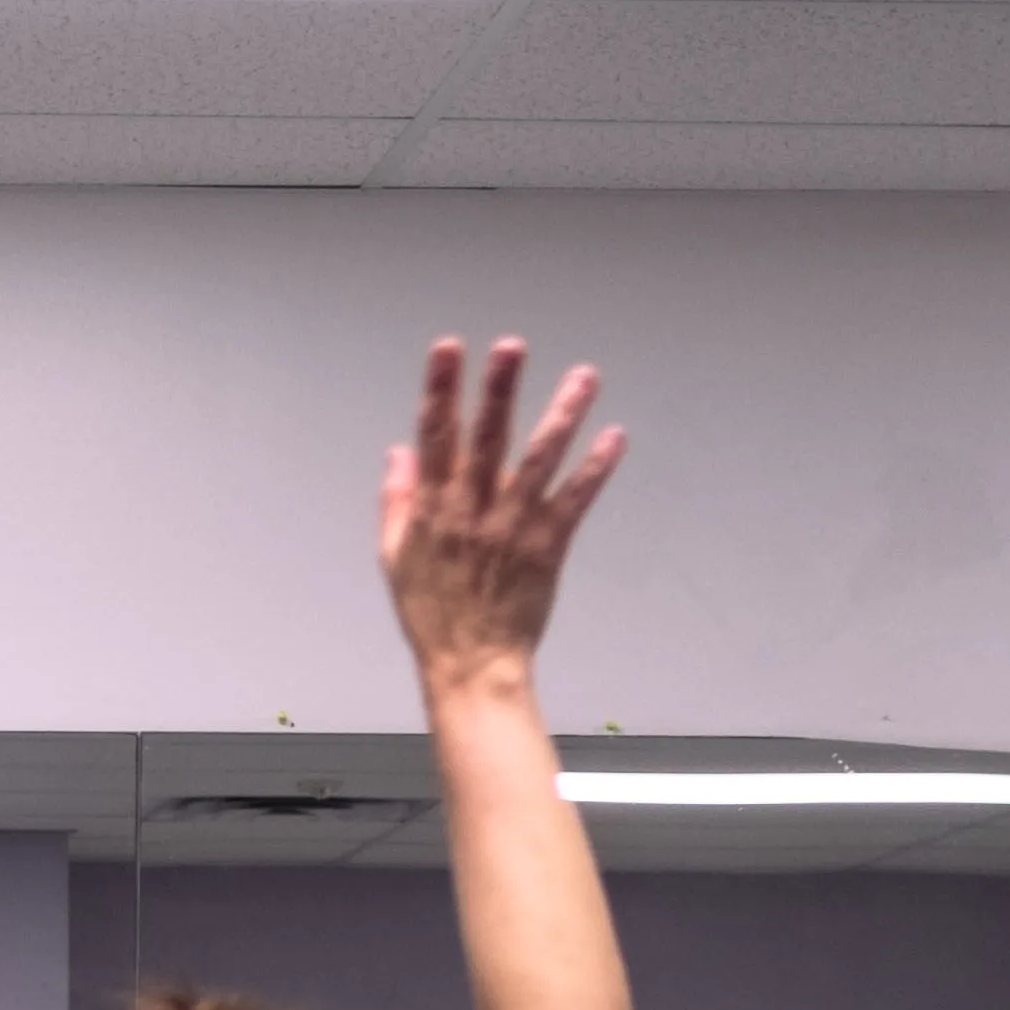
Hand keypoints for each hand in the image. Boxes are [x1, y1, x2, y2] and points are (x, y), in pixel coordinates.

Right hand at [370, 336, 620, 683]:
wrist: (470, 662)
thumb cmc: (432, 612)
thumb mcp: (395, 555)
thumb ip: (397, 499)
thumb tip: (400, 451)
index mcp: (435, 508)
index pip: (435, 436)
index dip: (440, 389)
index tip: (447, 349)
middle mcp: (474, 509)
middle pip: (487, 438)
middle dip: (499, 389)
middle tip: (512, 347)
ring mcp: (513, 525)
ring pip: (539, 460)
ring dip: (563, 415)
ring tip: (584, 376)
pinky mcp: (547, 545)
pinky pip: (575, 500)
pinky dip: (596, 469)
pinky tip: (614, 437)